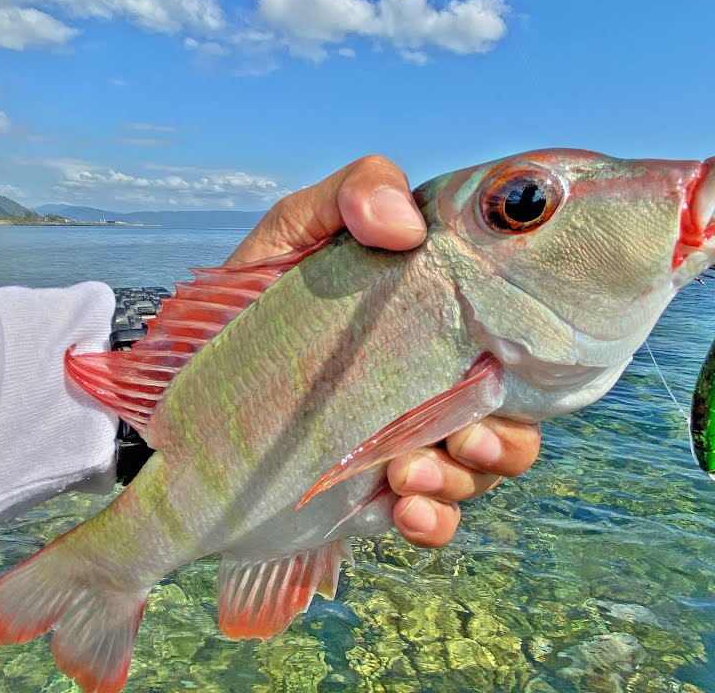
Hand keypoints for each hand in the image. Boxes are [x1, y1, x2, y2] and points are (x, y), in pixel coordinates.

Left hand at [229, 155, 541, 547]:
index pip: (516, 347)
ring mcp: (408, 445)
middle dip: (503, 444)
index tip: (496, 376)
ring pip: (479, 475)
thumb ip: (352, 192)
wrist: (184, 384)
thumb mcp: (295, 229)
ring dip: (459, 483)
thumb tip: (405, 224)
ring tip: (406, 477)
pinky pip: (434, 521)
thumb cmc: (253, 297)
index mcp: (436, 325)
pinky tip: (403, 511)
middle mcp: (434, 387)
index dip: (531, 369)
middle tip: (462, 441)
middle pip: (513, 424)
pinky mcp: (378, 496)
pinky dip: (433, 522)